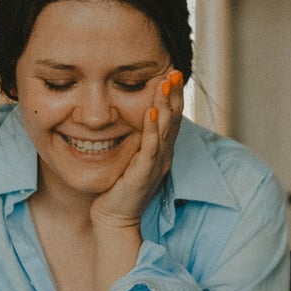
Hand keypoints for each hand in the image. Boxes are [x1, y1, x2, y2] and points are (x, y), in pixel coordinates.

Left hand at [90, 69, 183, 228]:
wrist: (115, 219)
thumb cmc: (120, 190)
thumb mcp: (131, 159)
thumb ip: (136, 141)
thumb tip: (132, 119)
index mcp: (161, 152)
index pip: (171, 119)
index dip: (173, 97)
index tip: (172, 74)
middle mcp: (163, 156)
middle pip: (174, 120)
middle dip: (174, 95)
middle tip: (175, 71)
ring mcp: (155, 165)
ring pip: (165, 130)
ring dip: (165, 105)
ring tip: (165, 84)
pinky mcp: (143, 174)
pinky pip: (150, 148)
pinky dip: (151, 129)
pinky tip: (150, 112)